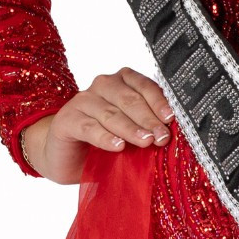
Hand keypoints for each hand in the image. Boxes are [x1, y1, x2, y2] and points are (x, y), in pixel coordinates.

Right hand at [23, 69, 171, 182]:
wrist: (67, 155)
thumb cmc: (105, 142)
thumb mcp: (130, 134)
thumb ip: (147, 129)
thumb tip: (171, 135)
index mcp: (122, 83)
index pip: (144, 86)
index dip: (158, 102)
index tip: (170, 119)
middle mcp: (102, 86)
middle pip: (129, 99)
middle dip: (148, 119)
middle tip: (162, 136)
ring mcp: (82, 101)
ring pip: (111, 113)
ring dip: (130, 128)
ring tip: (146, 141)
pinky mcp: (67, 120)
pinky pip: (89, 127)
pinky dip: (105, 137)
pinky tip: (118, 146)